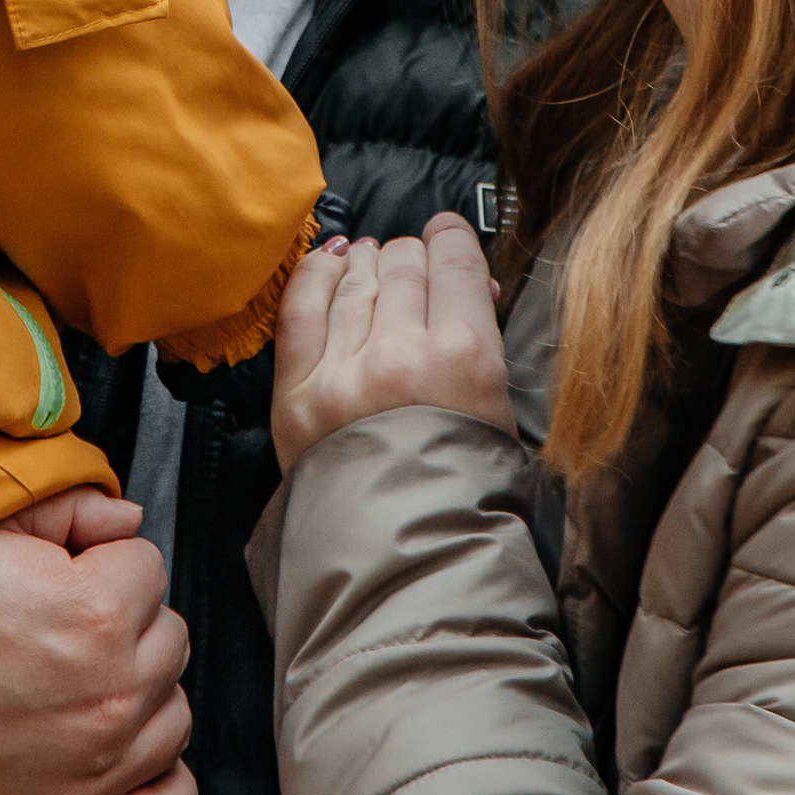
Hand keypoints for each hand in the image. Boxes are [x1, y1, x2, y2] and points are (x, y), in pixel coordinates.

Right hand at [0, 487, 194, 794]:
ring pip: (173, 716)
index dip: (101, 564)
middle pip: (168, 639)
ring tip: (77, 686)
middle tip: (61, 629)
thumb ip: (65, 512)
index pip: (147, 567)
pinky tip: (126, 756)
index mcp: (91, 613)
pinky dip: (162, 783)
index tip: (61, 577)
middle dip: (126, 624)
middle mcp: (108, 695)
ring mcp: (97, 770)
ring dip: (141, 695)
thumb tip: (128, 520)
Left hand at [272, 215, 511, 473]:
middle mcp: (401, 354)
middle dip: (413, 258)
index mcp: (465, 358)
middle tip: (416, 269)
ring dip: (370, 264)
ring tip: (375, 263)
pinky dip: (316, 273)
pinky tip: (331, 258)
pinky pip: (301, 306)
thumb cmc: (465, 490)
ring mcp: (343, 371)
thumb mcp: (499, 411)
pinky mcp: (296, 392)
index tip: (446, 235)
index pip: (454, 260)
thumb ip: (480, 341)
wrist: (404, 558)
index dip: (451, 237)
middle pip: (405, 265)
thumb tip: (467, 283)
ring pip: (357, 278)